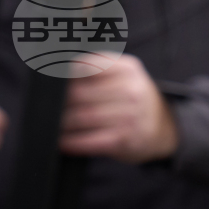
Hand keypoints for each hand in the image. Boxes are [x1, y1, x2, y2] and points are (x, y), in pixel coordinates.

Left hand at [60, 55, 177, 163]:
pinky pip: (90, 141)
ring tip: (50, 125)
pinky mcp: (125, 139)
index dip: (62, 75)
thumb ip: (96, 66)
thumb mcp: (124, 74)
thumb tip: (57, 66)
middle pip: (79, 94)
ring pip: (82, 117)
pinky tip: (63, 141)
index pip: (86, 66)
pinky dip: (72, 142)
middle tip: (44, 108)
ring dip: (61, 123)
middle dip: (58, 103)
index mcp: (127, 68)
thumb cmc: (132, 98)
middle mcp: (131, 90)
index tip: (49, 83)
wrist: (164, 127)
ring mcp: (130, 115)